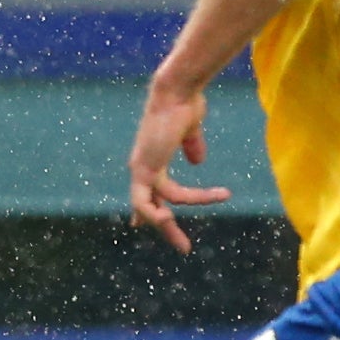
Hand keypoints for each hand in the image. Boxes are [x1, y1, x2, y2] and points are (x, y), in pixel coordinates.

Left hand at [128, 76, 226, 254]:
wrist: (178, 91)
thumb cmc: (186, 103)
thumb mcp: (191, 130)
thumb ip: (192, 145)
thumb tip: (198, 162)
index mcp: (151, 159)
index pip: (148, 192)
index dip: (151, 210)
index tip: (160, 223)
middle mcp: (142, 167)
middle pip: (148, 207)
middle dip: (165, 228)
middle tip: (183, 248)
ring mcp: (141, 168)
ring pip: (151, 209)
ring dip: (169, 226)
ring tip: (190, 237)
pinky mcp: (145, 168)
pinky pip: (157, 198)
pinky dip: (165, 210)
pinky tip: (171, 218)